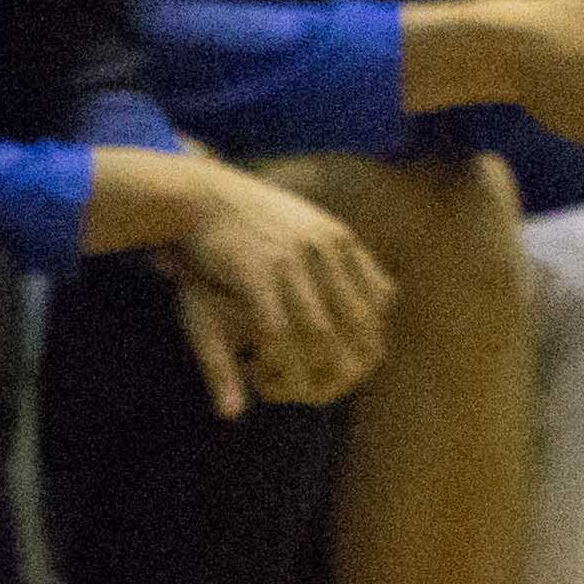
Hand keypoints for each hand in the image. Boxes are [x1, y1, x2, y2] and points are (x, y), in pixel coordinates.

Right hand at [156, 162, 394, 412]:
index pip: (382, 297)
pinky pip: (275, 331)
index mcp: (340, 239)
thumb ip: (335, 257)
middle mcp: (324, 250)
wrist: (201, 195)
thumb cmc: (250, 219)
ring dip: (309, 369)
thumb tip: (370, 290)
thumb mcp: (306, 226)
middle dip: (349, 360)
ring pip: (319, 334)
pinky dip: (274, 359)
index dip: (374, 333)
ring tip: (294, 388)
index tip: (358, 357)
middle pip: (357, 322)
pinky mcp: (256, 274)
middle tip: (330, 386)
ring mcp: (292, 261)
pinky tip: (261, 370)